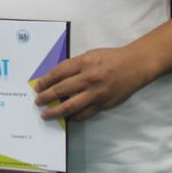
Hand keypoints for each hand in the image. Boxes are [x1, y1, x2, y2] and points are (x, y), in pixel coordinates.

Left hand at [33, 47, 149, 121]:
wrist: (134, 66)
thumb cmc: (110, 58)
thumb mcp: (90, 55)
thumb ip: (74, 66)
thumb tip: (55, 78)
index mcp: (83, 63)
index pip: (58, 73)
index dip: (45, 81)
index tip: (37, 86)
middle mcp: (88, 78)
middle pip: (61, 90)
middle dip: (46, 97)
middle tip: (37, 102)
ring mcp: (96, 93)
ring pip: (71, 106)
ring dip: (56, 111)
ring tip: (46, 114)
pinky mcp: (104, 104)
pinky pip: (85, 113)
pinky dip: (74, 117)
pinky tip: (67, 118)